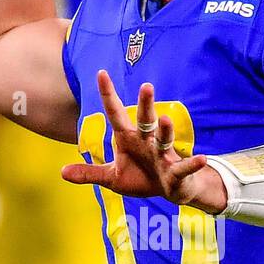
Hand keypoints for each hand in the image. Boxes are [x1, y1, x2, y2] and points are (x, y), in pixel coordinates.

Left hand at [61, 70, 228, 214]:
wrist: (170, 191)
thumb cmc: (141, 178)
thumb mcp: (112, 178)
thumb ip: (90, 173)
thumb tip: (62, 173)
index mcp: (129, 139)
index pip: (115, 114)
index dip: (108, 95)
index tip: (101, 72)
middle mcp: (146, 142)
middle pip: (145, 120)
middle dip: (145, 105)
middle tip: (146, 86)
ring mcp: (163, 156)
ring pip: (163, 140)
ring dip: (165, 130)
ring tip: (165, 119)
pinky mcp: (177, 172)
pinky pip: (184, 167)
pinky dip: (193, 163)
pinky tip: (202, 158)